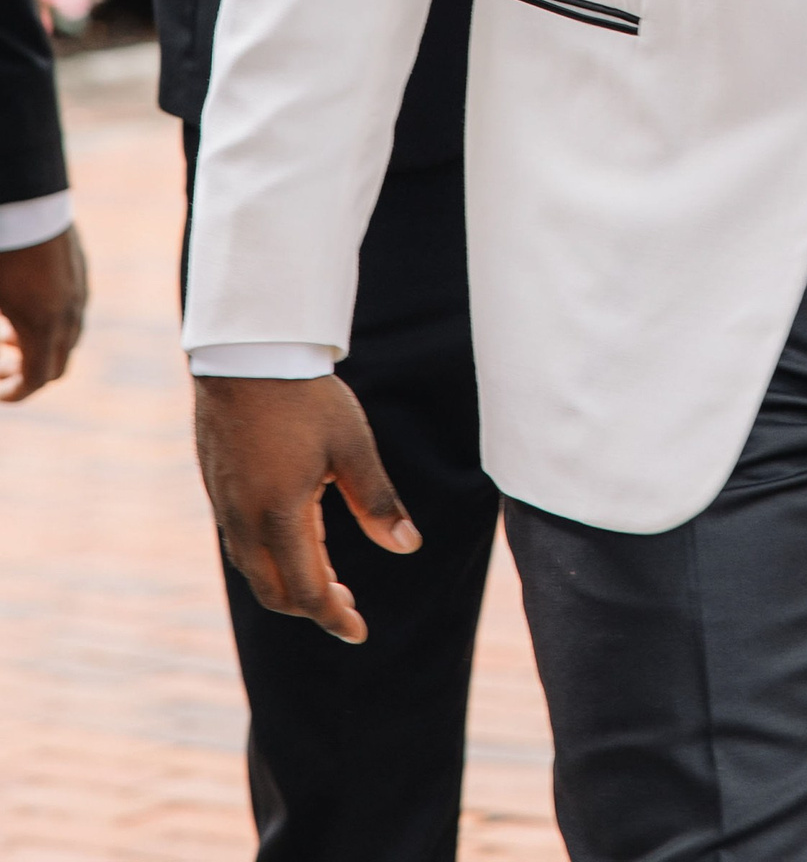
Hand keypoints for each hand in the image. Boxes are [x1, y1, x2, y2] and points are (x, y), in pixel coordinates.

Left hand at [0, 224, 86, 400]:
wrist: (25, 198)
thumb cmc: (1, 252)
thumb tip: (0, 343)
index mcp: (43, 325)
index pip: (37, 379)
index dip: (15, 392)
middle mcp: (69, 312)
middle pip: (58, 362)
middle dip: (28, 373)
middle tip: (2, 368)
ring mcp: (79, 288)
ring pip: (68, 335)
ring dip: (40, 344)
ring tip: (7, 333)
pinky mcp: (80, 268)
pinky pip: (73, 307)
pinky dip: (51, 320)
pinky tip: (24, 303)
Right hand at [195, 374, 419, 642]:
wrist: (245, 354)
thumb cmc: (305, 396)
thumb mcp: (351, 445)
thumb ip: (377, 501)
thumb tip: (409, 547)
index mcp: (279, 516)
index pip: (308, 592)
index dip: (334, 617)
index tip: (360, 632)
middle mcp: (244, 521)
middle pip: (275, 592)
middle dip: (311, 606)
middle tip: (348, 601)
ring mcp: (225, 506)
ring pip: (254, 569)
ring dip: (290, 581)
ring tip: (328, 572)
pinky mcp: (217, 489)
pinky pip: (241, 542)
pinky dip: (270, 555)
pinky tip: (297, 533)